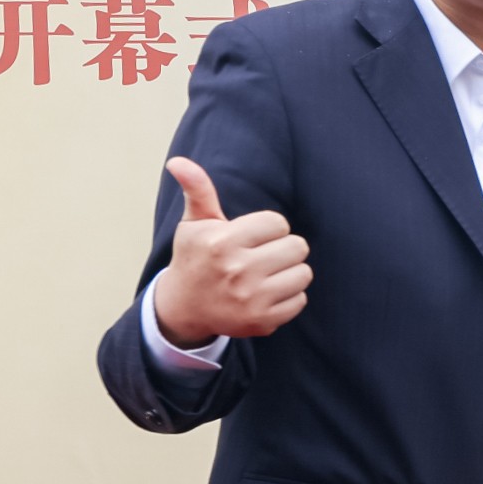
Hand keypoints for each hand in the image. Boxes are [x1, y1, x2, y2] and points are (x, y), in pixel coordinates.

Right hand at [149, 158, 310, 345]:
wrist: (184, 308)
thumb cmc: (196, 258)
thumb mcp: (194, 223)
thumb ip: (197, 189)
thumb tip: (178, 161)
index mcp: (222, 242)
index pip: (278, 223)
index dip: (268, 228)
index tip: (252, 237)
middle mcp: (237, 271)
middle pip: (297, 246)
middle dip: (283, 248)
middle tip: (263, 255)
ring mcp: (251, 299)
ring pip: (303, 273)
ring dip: (290, 272)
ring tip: (266, 274)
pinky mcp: (262, 322)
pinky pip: (300, 300)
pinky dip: (289, 296)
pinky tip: (267, 294)